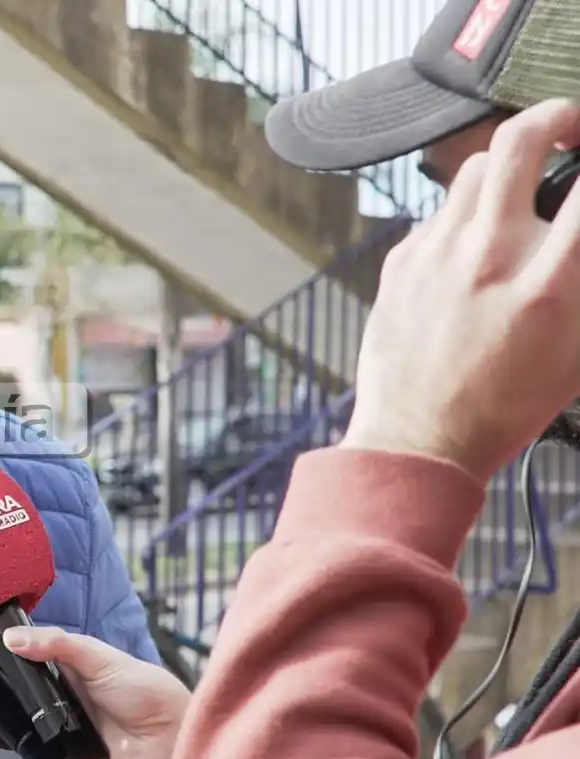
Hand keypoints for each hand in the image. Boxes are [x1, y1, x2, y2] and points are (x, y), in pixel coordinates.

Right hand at [0, 626, 189, 758]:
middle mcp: (53, 698)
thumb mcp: (99, 656)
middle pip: (2, 694)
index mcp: (60, 668)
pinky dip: (3, 753)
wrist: (173, 735)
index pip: (12, 660)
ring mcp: (55, 729)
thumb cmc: (143, 688)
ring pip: (8, 726)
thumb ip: (57, 645)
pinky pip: (27, 757)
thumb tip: (12, 639)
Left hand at [342, 98, 579, 480]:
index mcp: (545, 285)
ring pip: (473, 170)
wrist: (417, 439)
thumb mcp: (576, 354)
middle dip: (555, 116)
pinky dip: (465, 217)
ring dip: (507, 165)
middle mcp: (486, 256)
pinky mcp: (399, 263)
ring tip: (526, 185)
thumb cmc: (503, 408)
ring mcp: (434, 254)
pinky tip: (475, 246)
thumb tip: (575, 235)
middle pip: (517, 142)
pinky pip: (439, 215)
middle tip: (571, 124)